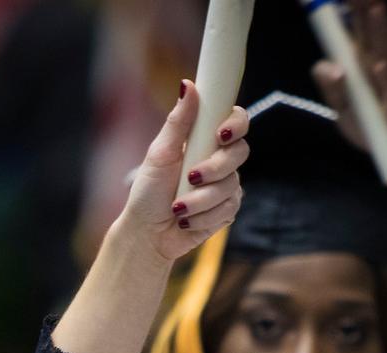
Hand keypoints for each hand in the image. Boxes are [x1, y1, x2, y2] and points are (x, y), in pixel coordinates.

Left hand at [115, 82, 248, 265]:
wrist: (147, 233)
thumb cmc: (148, 192)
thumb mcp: (160, 153)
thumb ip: (178, 122)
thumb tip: (187, 85)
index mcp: (205, 139)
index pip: (236, 121)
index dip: (235, 124)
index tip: (220, 134)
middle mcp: (220, 159)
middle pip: (240, 152)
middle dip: (215, 168)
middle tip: (191, 177)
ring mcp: (226, 185)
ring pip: (231, 185)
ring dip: (201, 199)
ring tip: (178, 207)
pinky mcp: (226, 210)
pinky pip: (228, 209)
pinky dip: (204, 217)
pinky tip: (186, 221)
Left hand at [311, 0, 386, 168]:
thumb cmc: (370, 130)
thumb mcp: (342, 110)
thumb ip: (331, 87)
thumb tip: (326, 64)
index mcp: (365, 68)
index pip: (358, 35)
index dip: (354, 13)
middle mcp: (382, 71)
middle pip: (374, 37)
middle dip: (366, 12)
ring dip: (381, 33)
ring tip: (374, 9)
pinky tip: (380, 67)